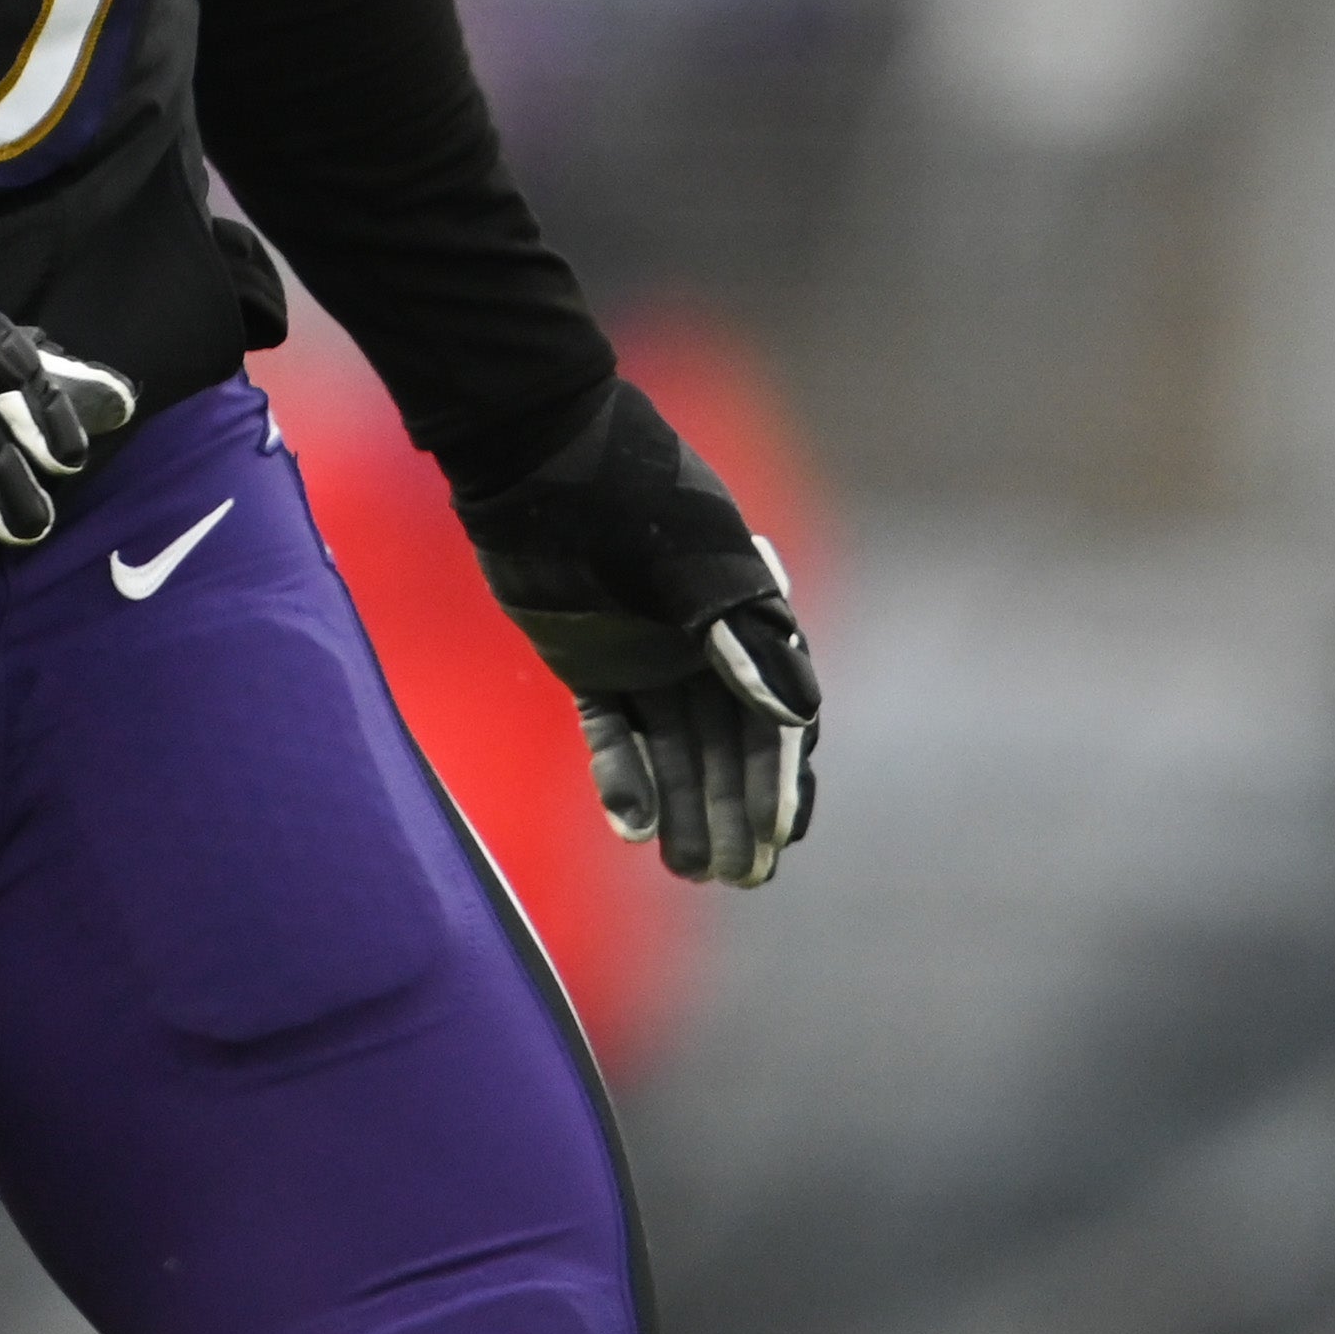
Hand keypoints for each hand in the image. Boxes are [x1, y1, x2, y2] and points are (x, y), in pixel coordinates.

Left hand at [453, 379, 821, 885]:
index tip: (780, 838)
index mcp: (746, 617)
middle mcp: (703, 644)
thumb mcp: (691, 560)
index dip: (780, 781)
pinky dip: (625, 775)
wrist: (535, 457)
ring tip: (688, 871)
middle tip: (735, 876)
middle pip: (728, 746)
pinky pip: (615, 732)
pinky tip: (630, 826)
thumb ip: (741, 637)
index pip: (776, 716)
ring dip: (685, 806)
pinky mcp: (590, 663)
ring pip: (676, 750)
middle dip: (735, 812)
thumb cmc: (627, 494)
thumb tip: (799, 715)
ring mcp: (646, 656)